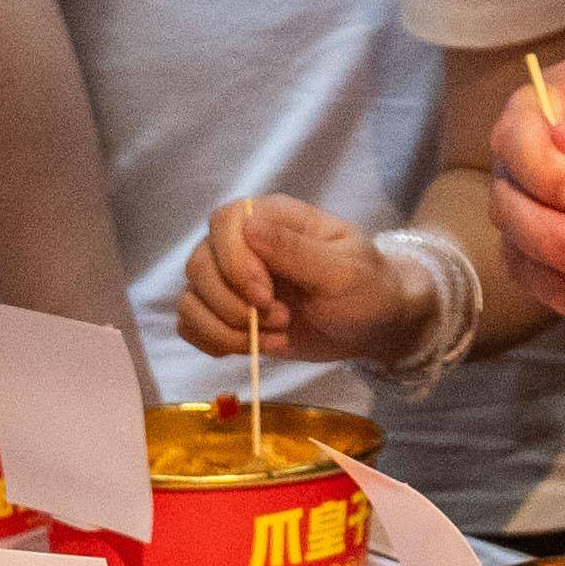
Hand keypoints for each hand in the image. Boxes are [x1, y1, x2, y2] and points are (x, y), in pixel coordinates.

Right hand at [182, 196, 422, 363]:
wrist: (373, 326)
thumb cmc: (366, 289)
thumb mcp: (343, 270)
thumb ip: (296, 251)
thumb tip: (248, 226)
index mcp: (274, 218)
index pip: (225, 223)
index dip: (235, 263)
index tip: (265, 296)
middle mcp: (243, 244)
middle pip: (199, 264)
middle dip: (233, 304)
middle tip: (280, 319)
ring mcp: (231, 281)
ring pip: (192, 299)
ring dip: (227, 329)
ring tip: (276, 334)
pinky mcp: (227, 315)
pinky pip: (191, 325)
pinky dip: (217, 342)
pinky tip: (257, 347)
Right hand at [494, 53, 564, 322]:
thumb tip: (563, 140)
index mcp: (562, 102)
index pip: (518, 131)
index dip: (543, 171)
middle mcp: (537, 157)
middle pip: (508, 201)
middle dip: (549, 236)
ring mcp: (545, 211)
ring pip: (519, 252)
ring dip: (563, 279)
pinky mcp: (562, 259)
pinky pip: (550, 290)